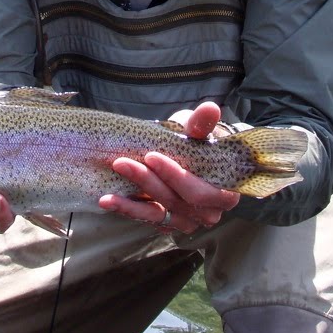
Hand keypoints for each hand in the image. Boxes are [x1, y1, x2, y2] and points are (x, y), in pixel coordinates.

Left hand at [99, 101, 241, 233]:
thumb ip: (202, 124)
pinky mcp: (168, 223)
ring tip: (107, 195)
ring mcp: (188, 221)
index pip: (200, 191)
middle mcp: (209, 213)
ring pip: (159, 214)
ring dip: (131, 204)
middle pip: (176, 201)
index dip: (176, 176)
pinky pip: (147, 219)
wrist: (190, 155)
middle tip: (121, 163)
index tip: (151, 156)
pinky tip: (108, 201)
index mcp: (225, 193)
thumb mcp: (199, 130)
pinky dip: (128, 210)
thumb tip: (209, 109)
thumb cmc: (199, 142)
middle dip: (147, 183)